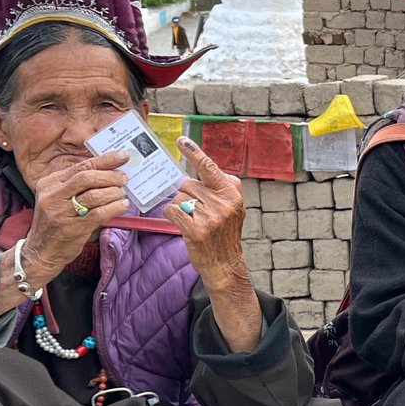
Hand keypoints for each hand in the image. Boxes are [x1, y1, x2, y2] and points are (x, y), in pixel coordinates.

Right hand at [20, 151, 130, 289]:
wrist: (41, 251)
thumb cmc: (56, 222)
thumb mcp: (58, 198)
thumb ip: (77, 185)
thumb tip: (109, 171)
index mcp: (49, 183)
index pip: (81, 166)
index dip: (104, 160)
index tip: (122, 155)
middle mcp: (53, 195)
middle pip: (87, 177)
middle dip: (110, 176)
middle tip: (124, 178)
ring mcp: (61, 212)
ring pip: (95, 195)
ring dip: (114, 192)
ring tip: (123, 194)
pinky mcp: (72, 228)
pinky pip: (99, 213)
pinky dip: (115, 207)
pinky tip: (122, 206)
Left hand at [165, 137, 248, 288]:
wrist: (225, 264)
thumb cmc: (224, 233)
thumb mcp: (232, 207)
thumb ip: (219, 188)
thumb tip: (195, 171)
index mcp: (231, 194)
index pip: (209, 168)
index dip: (194, 152)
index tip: (181, 141)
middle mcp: (223, 203)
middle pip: (189, 184)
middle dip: (186, 193)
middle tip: (195, 208)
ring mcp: (210, 217)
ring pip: (179, 197)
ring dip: (180, 206)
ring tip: (192, 219)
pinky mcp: (196, 230)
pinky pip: (172, 210)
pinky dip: (172, 214)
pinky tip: (182, 222)